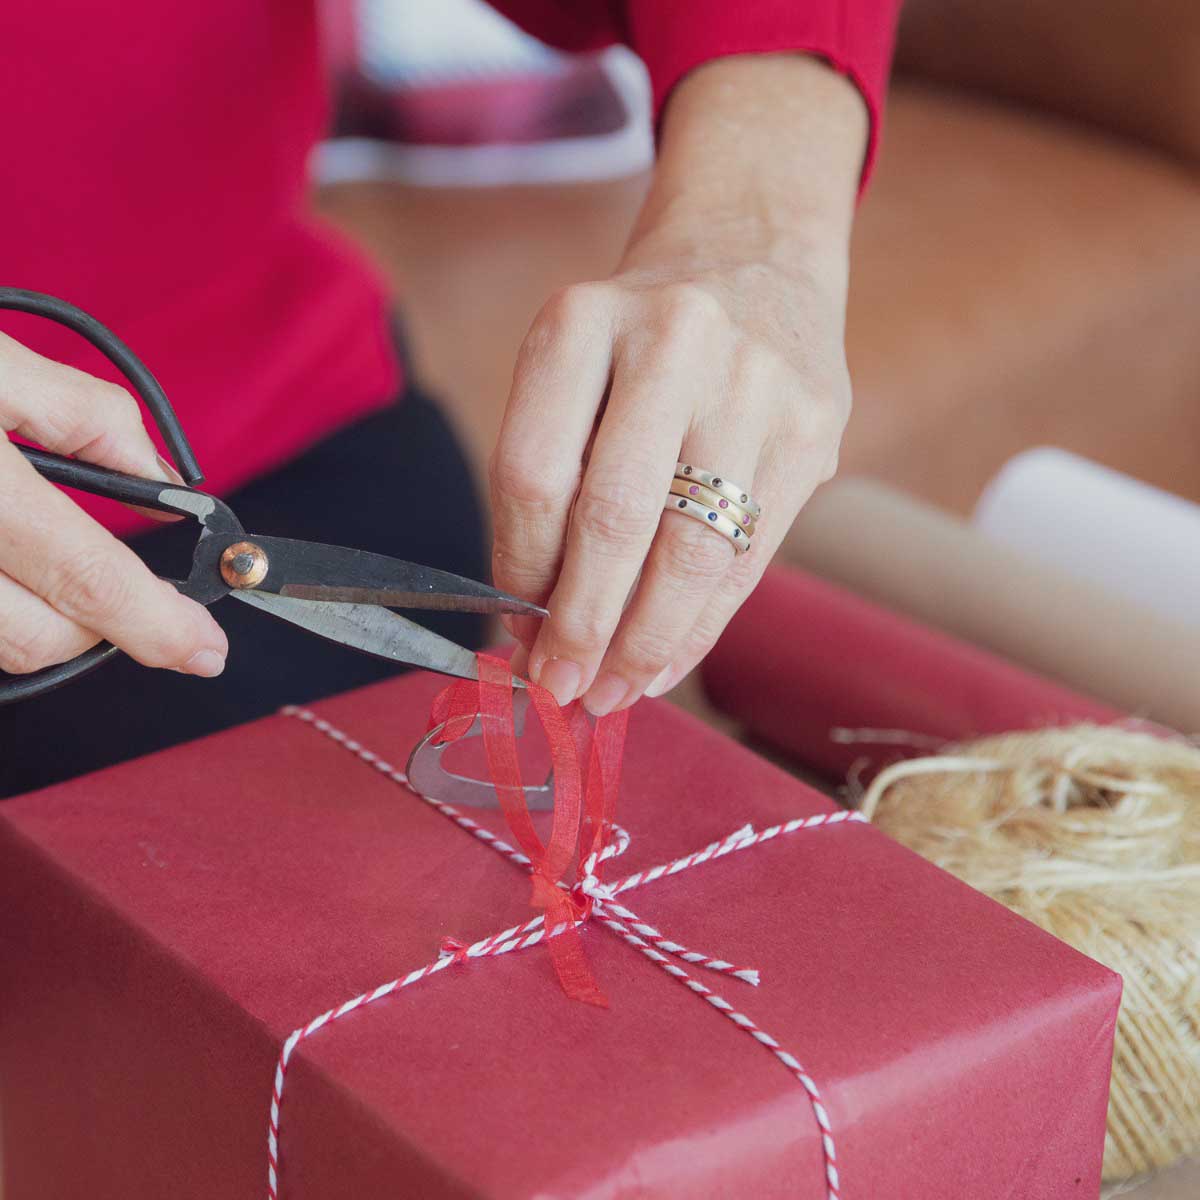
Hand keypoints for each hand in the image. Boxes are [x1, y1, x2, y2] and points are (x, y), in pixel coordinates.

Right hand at [0, 331, 227, 677]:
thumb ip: (85, 418)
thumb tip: (162, 481)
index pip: (88, 578)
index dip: (159, 624)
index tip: (207, 648)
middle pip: (40, 636)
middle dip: (104, 627)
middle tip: (137, 596)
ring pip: (0, 644)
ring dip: (46, 618)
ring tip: (56, 561)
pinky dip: (6, 604)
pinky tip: (16, 563)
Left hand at [490, 53, 867, 712]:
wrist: (754, 259)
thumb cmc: (639, 343)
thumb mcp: (575, 371)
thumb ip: (554, 482)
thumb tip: (532, 628)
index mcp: (581, 320)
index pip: (532, 474)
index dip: (519, 571)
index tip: (513, 633)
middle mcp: (673, 340)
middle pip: (613, 518)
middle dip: (581, 625)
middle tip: (559, 688)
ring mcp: (755, 383)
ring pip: (692, 551)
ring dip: (644, 642)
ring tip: (612, 693)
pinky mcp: (814, 427)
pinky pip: (749, 557)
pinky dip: (700, 625)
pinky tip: (666, 662)